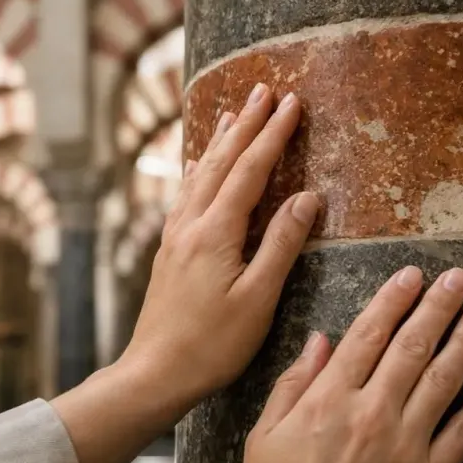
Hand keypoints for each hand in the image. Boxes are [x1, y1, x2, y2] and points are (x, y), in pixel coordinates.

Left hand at [120, 83, 321, 400]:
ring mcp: (175, 237)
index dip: (273, 135)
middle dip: (245, 124)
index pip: (250, 171)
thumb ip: (282, 245)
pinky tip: (197, 166)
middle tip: (265, 90)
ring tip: (232, 111)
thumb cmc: (212, 345)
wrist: (155, 372)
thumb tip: (307, 198)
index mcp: (215, 233)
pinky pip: (186, 196)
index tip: (293, 103)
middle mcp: (190, 225)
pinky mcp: (169, 251)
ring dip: (219, 141)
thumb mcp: (258, 299)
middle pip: (221, 162)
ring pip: (200, 175)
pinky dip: (198, 171)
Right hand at [199, 266, 462, 462]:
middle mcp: (372, 411)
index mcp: (329, 397)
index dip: (393, 300)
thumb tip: (321, 340)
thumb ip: (295, 383)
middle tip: (460, 278)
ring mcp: (405, 444)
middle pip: (412, 347)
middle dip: (438, 307)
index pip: (368, 334)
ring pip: (444, 380)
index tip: (413, 275)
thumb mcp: (264, 435)